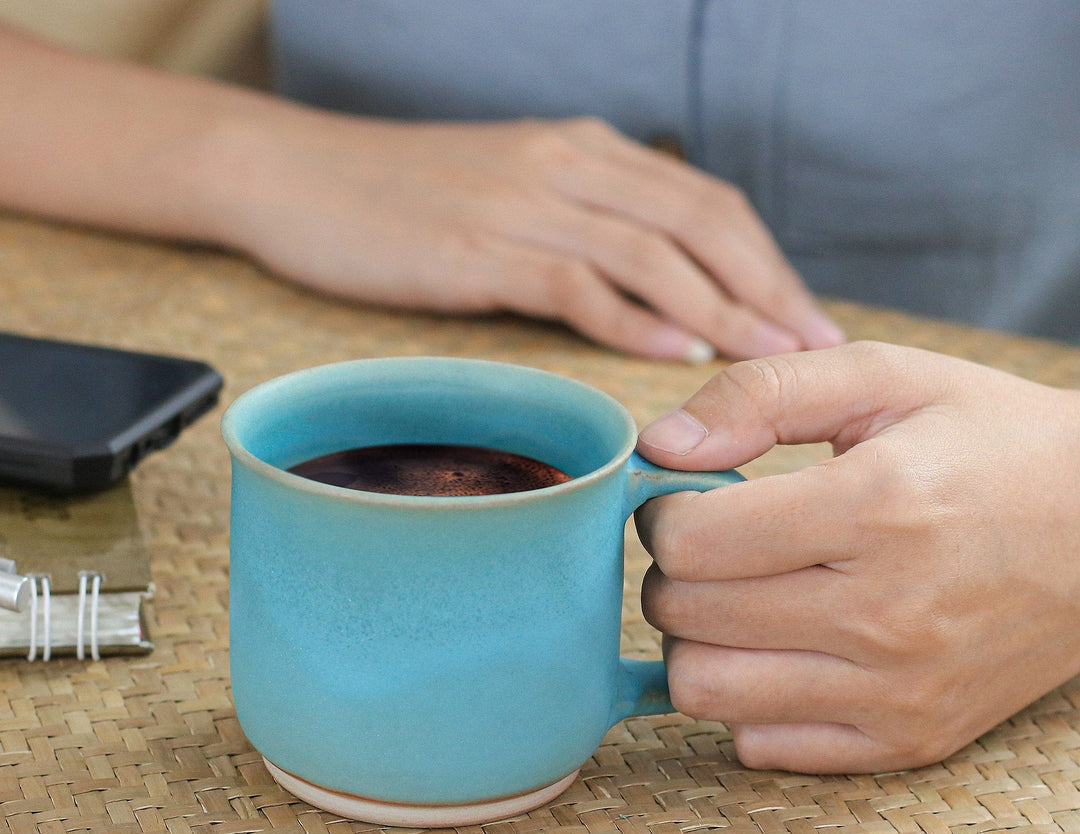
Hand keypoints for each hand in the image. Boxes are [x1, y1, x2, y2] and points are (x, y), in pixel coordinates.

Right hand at [212, 112, 843, 360]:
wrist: (293, 175)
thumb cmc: (402, 197)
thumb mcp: (509, 193)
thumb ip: (580, 226)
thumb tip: (648, 291)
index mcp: (583, 150)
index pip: (704, 201)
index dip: (767, 260)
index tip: (807, 317)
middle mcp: (567, 166)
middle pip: (699, 223)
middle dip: (766, 287)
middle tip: (815, 349)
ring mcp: (523, 204)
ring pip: (652, 252)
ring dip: (719, 308)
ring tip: (769, 361)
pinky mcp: (478, 248)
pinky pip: (577, 283)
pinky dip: (633, 320)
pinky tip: (676, 355)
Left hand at [633, 341, 1079, 771]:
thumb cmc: (991, 444)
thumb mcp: (885, 378)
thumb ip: (759, 394)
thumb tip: (657, 447)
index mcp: (878, 508)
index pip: (692, 544)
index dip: (664, 516)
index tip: (687, 502)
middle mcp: (886, 614)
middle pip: (686, 616)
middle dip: (672, 573)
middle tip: (712, 548)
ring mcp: (897, 692)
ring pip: (705, 691)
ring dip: (694, 642)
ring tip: (735, 601)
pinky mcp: (907, 741)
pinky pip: (760, 744)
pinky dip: (746, 699)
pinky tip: (781, 651)